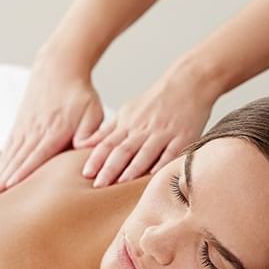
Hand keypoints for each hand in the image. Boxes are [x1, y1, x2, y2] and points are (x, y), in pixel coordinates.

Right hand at [0, 60, 103, 194]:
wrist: (59, 68)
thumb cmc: (80, 94)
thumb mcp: (92, 111)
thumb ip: (89, 132)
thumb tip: (82, 148)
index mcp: (54, 131)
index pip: (36, 156)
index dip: (23, 173)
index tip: (10, 188)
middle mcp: (35, 131)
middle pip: (18, 159)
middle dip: (4, 180)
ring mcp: (25, 128)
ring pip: (10, 155)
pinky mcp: (20, 125)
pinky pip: (9, 148)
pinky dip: (1, 163)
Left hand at [76, 74, 213, 186]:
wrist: (187, 83)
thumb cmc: (154, 102)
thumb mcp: (126, 112)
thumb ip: (106, 131)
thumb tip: (82, 145)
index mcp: (128, 124)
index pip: (107, 143)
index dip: (96, 159)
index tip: (86, 174)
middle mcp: (143, 129)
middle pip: (123, 150)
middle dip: (110, 168)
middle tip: (98, 185)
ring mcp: (163, 133)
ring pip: (145, 153)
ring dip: (133, 169)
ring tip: (121, 184)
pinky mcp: (183, 137)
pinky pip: (171, 153)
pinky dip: (162, 164)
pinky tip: (155, 176)